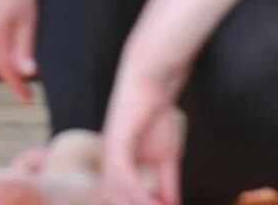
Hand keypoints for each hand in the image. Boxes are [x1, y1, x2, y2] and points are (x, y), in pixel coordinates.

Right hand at [0, 0, 38, 101]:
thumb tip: (26, 74)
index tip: (28, 100)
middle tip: (28, 90)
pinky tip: (10, 43)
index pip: (5, 71)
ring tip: (21, 69)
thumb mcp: (27, 17)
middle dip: (12, 76)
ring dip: (6, 61)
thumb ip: (24, 47)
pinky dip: (0, 46)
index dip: (17, 88)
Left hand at [102, 61, 185, 204]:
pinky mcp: (114, 141)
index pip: (123, 199)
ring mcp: (110, 152)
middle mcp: (110, 162)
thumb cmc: (156, 117)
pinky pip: (121, 172)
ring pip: (117, 190)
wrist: (153, 83)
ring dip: (136, 203)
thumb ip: (168, 184)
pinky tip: (149, 200)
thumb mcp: (166, 159)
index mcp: (118, 167)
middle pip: (116, 197)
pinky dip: (135, 189)